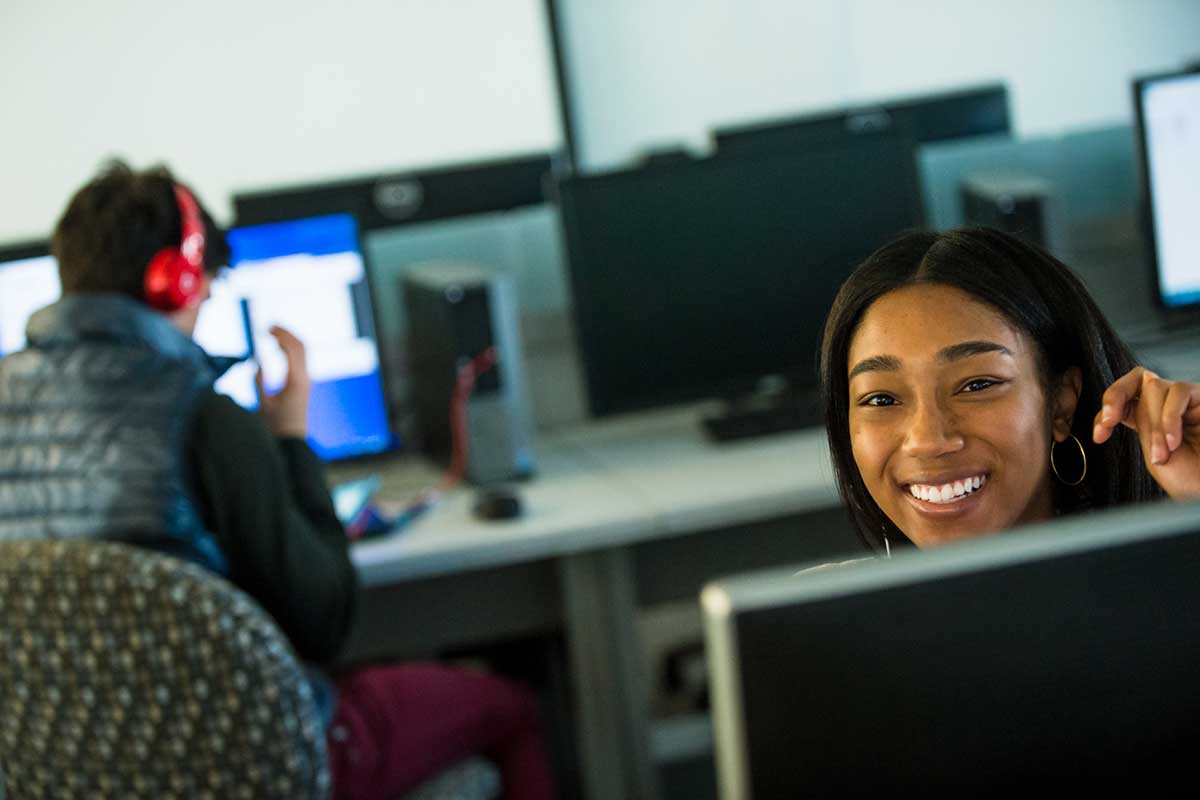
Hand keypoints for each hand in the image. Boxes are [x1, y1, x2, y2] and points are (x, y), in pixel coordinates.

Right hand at [256, 325, 310, 438]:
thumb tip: (256, 361)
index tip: (266, 329)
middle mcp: (305, 378)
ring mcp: (307, 380)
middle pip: (301, 346)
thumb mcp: (262, 402)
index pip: (292, 350)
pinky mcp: (305, 383)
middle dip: (286, 333)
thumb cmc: (275, 424)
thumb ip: (258, 380)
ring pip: (303, 351)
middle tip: (269, 327)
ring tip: (272, 334)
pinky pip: (301, 359)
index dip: (281, 335)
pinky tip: (279, 347)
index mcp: (295, 380)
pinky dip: (291, 349)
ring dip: (290, 339)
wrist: (291, 439)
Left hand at [1093, 367, 1199, 498]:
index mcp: (1150, 419)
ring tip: (1162, 453)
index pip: (1122, 398)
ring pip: (1155, 387)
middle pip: (1136, 381)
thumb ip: (1144, 423)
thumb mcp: (1154, 453)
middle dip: (1115, 399)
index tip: (1099, 437)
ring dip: (1153, 423)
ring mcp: (1187, 400)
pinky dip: (1170, 417)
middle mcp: (1168, 405)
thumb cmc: (1189, 479)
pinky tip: (1173, 442)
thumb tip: (1141, 394)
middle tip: (1108, 423)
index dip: (1107, 409)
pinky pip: (1178, 391)